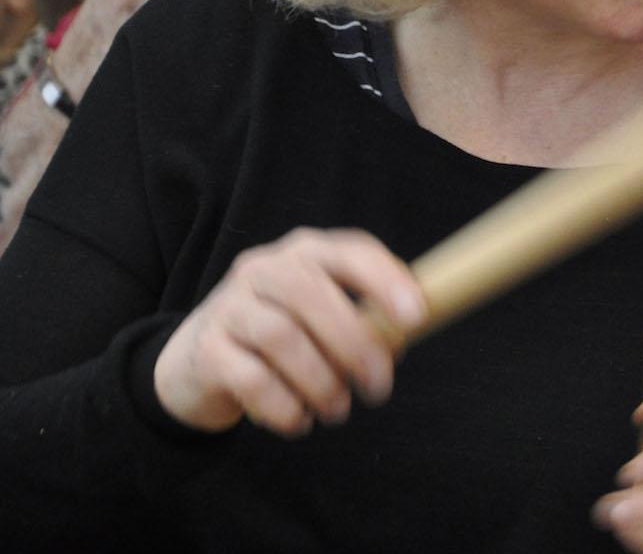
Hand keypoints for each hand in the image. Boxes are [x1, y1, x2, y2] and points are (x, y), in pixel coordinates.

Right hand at [153, 227, 425, 435]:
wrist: (196, 361)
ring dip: (321, 382)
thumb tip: (405, 336)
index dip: (385, 281)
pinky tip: (299, 420)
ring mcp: (229, 305)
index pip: (351, 252)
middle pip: (312, 295)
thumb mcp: (322, 313)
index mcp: (306, 252)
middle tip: (379, 387)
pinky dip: (285, 406)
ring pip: (282, 337)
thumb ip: (364, 315)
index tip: (416, 318)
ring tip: (338, 410)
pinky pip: (251, 379)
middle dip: (355, 344)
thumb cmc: (282, 333)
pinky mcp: (206, 349)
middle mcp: (263, 268)